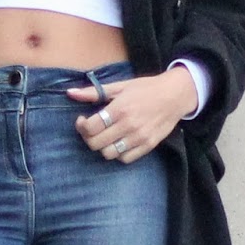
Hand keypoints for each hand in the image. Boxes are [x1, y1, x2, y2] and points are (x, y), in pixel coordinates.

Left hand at [67, 69, 197, 162]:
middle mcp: (128, 125)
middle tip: (92, 129)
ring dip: (102, 147)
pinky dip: (118, 153)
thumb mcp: (120, 86)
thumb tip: (70, 93)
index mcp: (119, 109)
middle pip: (96, 144)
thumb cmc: (145, 88)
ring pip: (109, 154)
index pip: (90, 127)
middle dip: (88, 138)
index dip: (81, 126)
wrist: (175, 95)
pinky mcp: (148, 146)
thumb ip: (94, 92)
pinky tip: (118, 142)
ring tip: (105, 136)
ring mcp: (139, 138)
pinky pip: (125, 159)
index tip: (82, 120)